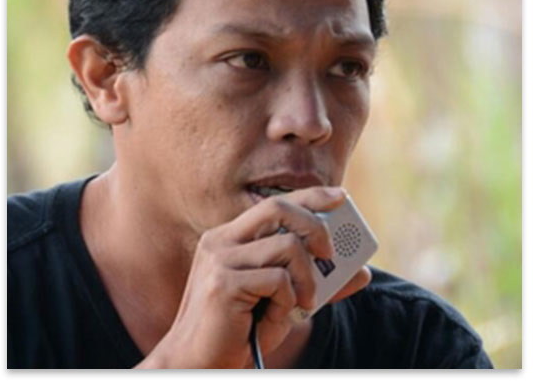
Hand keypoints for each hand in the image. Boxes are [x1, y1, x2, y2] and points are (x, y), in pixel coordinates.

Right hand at [136, 187, 369, 368]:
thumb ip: (316, 280)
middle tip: (330, 253)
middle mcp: (221, 241)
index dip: (309, 196)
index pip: (273, 203)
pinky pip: (278, 280)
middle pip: (277, 208)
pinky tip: (275, 317)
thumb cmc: (242, 332)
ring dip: (306, 277)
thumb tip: (362, 272)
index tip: (339, 196)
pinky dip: (289, 300)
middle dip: (314, 225)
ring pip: (286, 246)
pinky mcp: (223, 283)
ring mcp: (219, 259)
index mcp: (231, 238)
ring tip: (303, 302)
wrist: (200, 366)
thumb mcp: (285, 300)